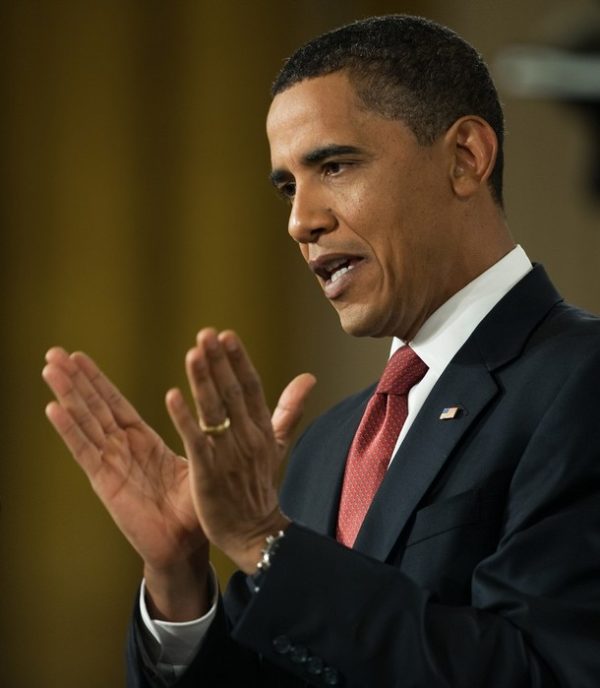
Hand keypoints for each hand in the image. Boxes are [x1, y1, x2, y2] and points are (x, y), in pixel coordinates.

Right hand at [42, 347, 208, 619]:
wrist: (188, 542)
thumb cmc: (194, 504)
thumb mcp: (199, 459)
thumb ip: (200, 432)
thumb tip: (218, 407)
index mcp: (142, 442)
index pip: (115, 404)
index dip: (97, 381)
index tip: (80, 357)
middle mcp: (122, 449)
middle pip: (94, 407)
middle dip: (75, 380)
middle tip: (54, 352)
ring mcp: (111, 464)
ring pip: (86, 422)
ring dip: (68, 395)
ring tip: (50, 368)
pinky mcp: (106, 482)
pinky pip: (86, 451)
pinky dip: (70, 429)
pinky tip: (54, 408)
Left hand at [166, 329, 315, 573]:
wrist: (255, 532)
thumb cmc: (260, 486)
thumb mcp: (277, 444)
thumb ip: (290, 409)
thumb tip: (309, 377)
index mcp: (262, 429)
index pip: (251, 387)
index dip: (239, 360)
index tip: (226, 335)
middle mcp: (247, 437)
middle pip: (232, 392)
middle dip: (219, 362)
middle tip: (206, 333)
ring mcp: (228, 455)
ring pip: (214, 411)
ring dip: (203, 381)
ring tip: (192, 353)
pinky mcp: (208, 473)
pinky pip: (196, 441)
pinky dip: (184, 418)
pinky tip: (171, 396)